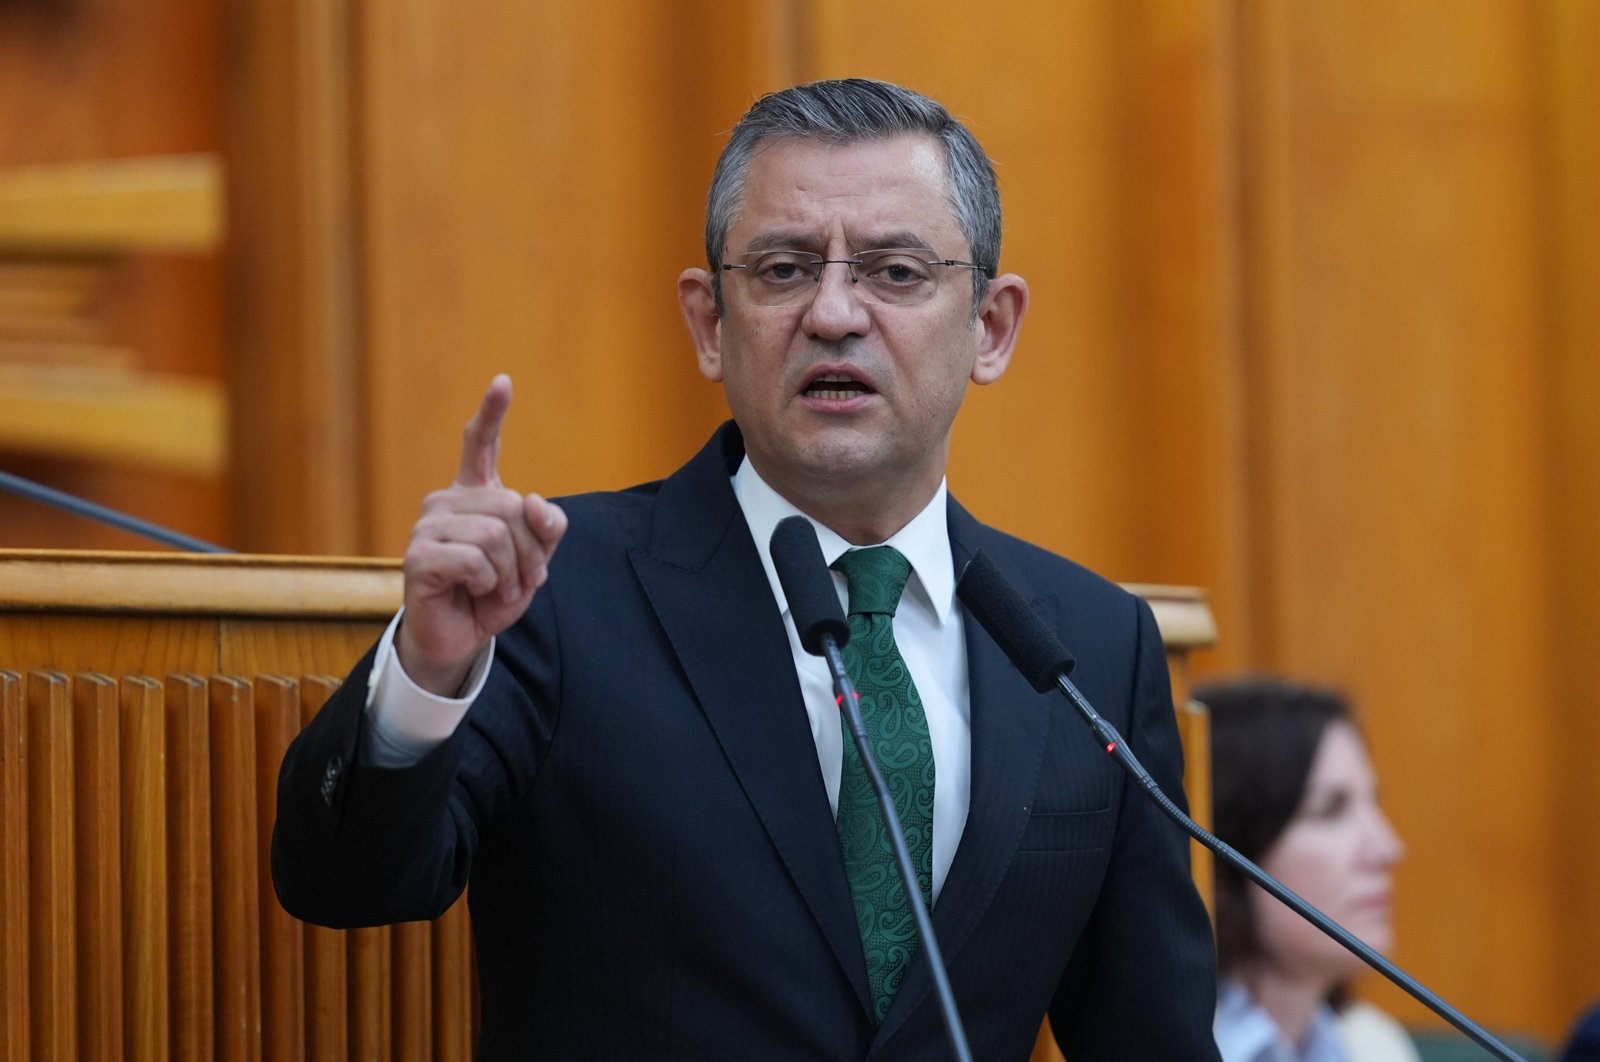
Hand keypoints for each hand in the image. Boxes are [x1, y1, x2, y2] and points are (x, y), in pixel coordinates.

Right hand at [395, 375, 566, 694]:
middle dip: (529, 552)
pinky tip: (472, 592)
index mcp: (474, 496)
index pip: (481, 446)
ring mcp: (428, 526)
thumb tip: (536, 503)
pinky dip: (487, 584)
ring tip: (493, 588)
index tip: (503, 381)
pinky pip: (475, 561)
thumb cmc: (492, 595)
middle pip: (514, 508)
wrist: (459, 638)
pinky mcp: (419, 556)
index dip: (492, 413)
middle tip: (517, 579)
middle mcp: (447, 502)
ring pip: (496, 535)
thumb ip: (546, 529)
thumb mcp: (533, 561)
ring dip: (509, 573)